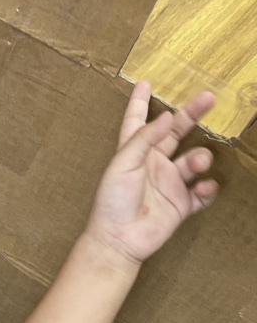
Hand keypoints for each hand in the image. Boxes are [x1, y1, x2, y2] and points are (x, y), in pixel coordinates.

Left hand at [84, 80, 218, 265]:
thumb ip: (145, 138)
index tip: (145, 83)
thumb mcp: (123, 164)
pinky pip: (202, 192)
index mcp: (134, 152)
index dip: (140, 103)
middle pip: (176, 133)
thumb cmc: (113, 202)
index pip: (137, 122)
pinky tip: (203, 187)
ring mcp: (169, 184)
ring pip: (194, 161)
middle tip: (209, 98)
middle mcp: (154, 165)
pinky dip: (208, 188)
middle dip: (192, 115)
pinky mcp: (181, 205)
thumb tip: (167, 116)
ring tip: (196, 164)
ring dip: (200, 158)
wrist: (119, 239)